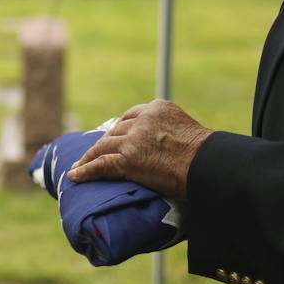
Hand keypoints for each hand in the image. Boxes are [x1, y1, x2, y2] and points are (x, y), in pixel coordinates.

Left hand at [66, 99, 212, 199]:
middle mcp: (143, 119)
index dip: (121, 128)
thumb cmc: (206, 156)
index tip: (115, 136)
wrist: (208, 164)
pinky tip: (75, 175)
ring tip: (81, 165)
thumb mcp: (188, 131)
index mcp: (159, 108)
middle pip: (116, 129)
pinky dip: (86, 170)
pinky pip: (101, 164)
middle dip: (106, 142)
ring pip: (104, 145)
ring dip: (90, 156)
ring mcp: (133, 138)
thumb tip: (171, 148)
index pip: (131, 116)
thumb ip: (172, 132)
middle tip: (97, 153)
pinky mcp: (128, 158)